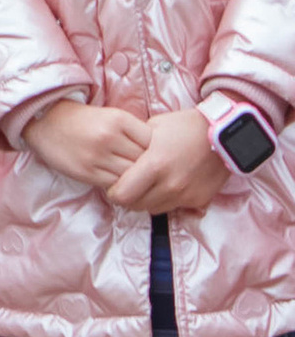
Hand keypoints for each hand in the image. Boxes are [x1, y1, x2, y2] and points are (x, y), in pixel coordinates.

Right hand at [22, 99, 149, 193]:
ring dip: (134, 179)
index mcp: (119, 119)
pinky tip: (118, 182)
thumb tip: (157, 155)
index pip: (152, 142)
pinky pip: (115, 185)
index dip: (154, 151)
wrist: (47, 122)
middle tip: (144, 170)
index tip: (150, 154)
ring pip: (131, 176)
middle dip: (146, 167)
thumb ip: (133, 132)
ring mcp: (97, 156)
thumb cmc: (84, 120)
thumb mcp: (111, 116)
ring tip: (133, 178)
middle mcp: (109, 136)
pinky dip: (120, 186)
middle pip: (143, 161)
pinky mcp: (87, 172)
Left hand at [107, 106, 228, 216]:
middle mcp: (170, 185)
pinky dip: (167, 200)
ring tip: (148, 185)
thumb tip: (117, 161)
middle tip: (129, 186)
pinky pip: (175, 208)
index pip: (122, 195)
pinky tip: (167, 186)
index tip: (114, 184)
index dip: (114, 191)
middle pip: (136, 206)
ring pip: (154, 209)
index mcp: (154, 165)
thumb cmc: (183, 126)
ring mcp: (186, 195)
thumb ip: (133, 149)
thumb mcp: (151, 129)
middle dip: (129, 198)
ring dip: (147, 200)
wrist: (223, 133)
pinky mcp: (199, 200)